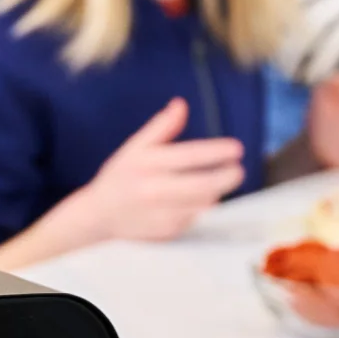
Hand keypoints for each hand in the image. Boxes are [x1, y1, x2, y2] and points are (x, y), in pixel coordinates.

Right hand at [0, 97, 243, 271]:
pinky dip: (200, 208)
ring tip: (217, 181)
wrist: (99, 215)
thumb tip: (181, 105)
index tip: (236, 148)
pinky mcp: (168, 231)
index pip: (189, 156)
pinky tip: (195, 200)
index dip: (216, 152)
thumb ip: (161, 127)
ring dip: (215, 192)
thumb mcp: (135, 147)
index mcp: (147, 164)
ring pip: (203, 203)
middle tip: (239, 169)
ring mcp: (162, 214)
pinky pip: (195, 218)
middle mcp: (154, 190)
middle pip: (203, 185)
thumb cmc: (120, 176)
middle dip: (227, 177)